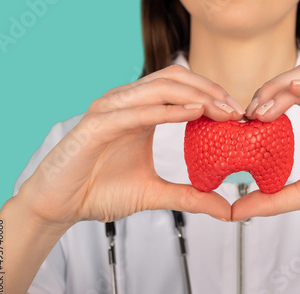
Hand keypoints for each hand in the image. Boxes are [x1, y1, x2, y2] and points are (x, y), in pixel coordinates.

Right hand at [17, 65, 239, 228]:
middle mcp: (126, 104)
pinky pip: (136, 111)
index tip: (239, 114)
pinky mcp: (95, 125)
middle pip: (174, 78)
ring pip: (157, 88)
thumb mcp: (155, 194)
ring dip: (194, 95)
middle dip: (209, 90)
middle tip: (236, 110)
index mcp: (141, 113)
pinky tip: (193, 113)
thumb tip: (226, 208)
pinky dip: (166, 110)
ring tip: (222, 110)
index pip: (182, 89)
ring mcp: (110, 111)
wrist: (60, 206)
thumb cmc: (100, 191)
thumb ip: (191, 197)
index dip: (212, 95)